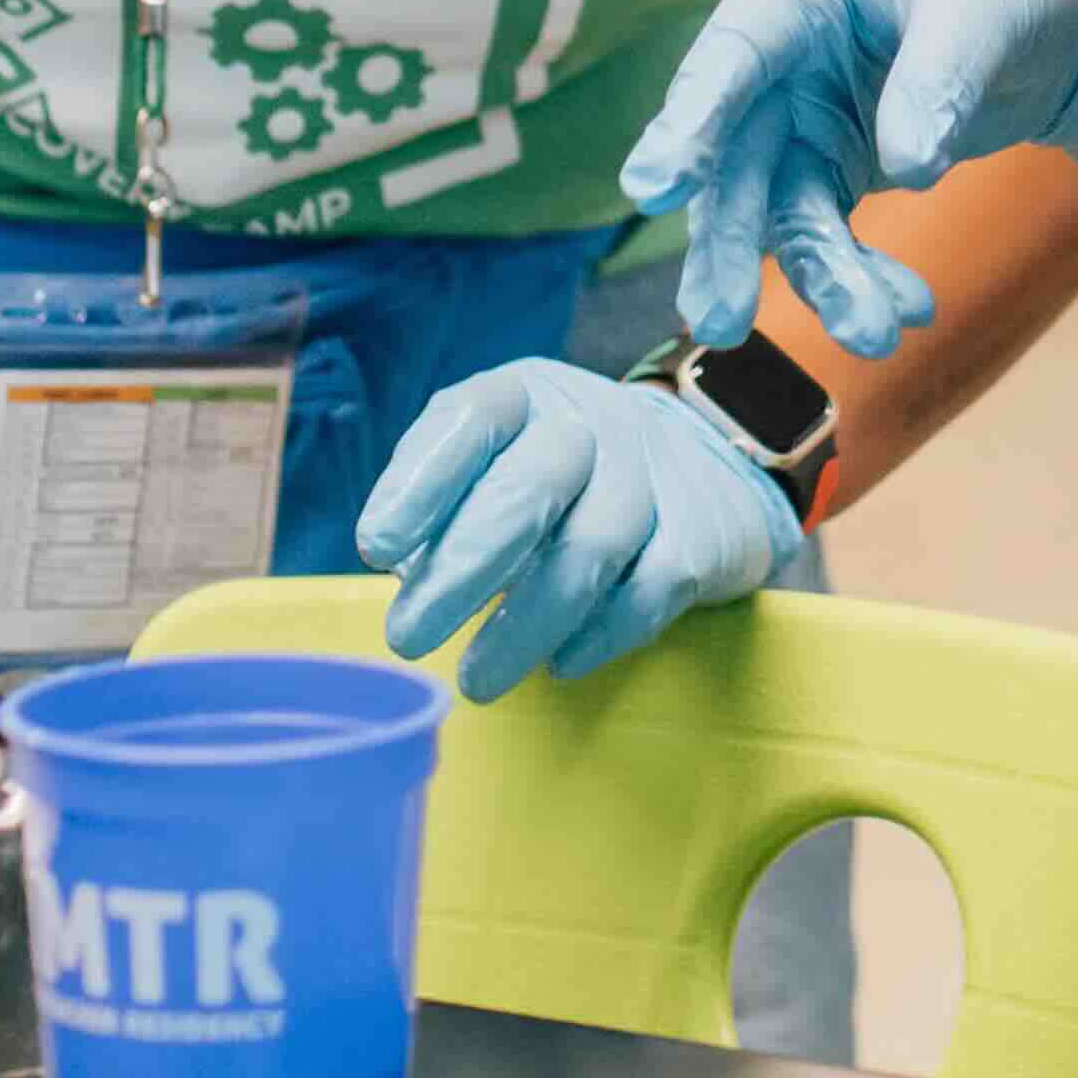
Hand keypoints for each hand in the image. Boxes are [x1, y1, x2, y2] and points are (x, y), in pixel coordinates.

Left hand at [356, 359, 809, 702]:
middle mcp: (592, 422)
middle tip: (407, 638)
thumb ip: (445, 502)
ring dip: (525, 624)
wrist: (701, 470)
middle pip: (530, 488)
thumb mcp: (494, 461)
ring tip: (476, 681)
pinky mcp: (700, 534)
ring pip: (592, 548)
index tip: (376, 548)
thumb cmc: (559, 477)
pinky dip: (600, 634)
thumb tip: (407, 573)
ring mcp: (652, 475)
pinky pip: (651, 589)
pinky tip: (560, 664)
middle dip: (462, 570)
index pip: (474, 418)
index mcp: (526, 396)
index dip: (422, 481)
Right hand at [619, 0, 1077, 355]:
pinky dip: (866, 277)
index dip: (690, 121)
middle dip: (730, 244)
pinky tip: (912, 310)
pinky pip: (833, 237)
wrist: (1065, 4)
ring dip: (823, 280)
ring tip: (874, 335)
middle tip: (722, 322)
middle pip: (737, 158)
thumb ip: (937, 80)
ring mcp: (806, 120)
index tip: (654, 189)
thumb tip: (907, 171)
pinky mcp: (840, 168)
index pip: (733, 55)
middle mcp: (782, 60)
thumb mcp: (982, 9)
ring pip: (784, 215)